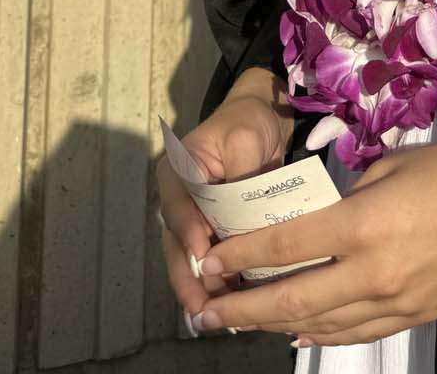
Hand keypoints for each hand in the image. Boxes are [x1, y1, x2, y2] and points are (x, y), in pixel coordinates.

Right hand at [157, 85, 292, 332]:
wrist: (259, 119)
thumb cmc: (247, 124)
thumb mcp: (244, 140)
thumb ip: (239, 176)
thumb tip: (239, 218)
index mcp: (177, 170)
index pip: (178, 206)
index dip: (189, 233)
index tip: (203, 257)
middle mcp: (177, 197)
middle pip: (177, 242)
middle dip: (188, 276)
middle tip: (200, 308)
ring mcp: (191, 216)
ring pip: (189, 257)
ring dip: (200, 286)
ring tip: (211, 318)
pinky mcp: (208, 229)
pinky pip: (207, 258)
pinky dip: (215, 280)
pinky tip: (226, 306)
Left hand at [192, 136, 436, 346]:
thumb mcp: (392, 165)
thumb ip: (348, 196)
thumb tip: (315, 217)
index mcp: (366, 223)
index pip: (288, 246)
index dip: (243, 256)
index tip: (210, 260)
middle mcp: (374, 271)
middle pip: (292, 299)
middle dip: (242, 308)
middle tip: (206, 312)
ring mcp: (394, 301)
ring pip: (319, 324)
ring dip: (273, 326)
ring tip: (240, 322)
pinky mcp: (411, 317)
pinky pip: (354, 334)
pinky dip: (318, 334)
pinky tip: (295, 331)